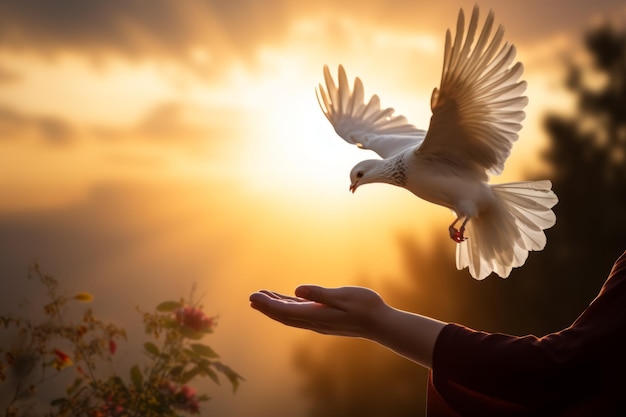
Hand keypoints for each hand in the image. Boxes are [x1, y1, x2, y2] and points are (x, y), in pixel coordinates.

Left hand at [249, 284, 446, 367]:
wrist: (382, 324)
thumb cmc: (366, 307)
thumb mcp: (344, 296)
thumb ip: (320, 294)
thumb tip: (297, 290)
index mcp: (317, 315)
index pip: (286, 311)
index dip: (268, 304)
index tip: (253, 296)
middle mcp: (315, 322)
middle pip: (284, 316)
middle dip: (266, 307)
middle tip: (251, 297)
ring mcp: (320, 322)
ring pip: (291, 315)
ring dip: (276, 307)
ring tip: (262, 298)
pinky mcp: (325, 320)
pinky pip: (301, 314)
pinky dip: (289, 307)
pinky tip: (286, 300)